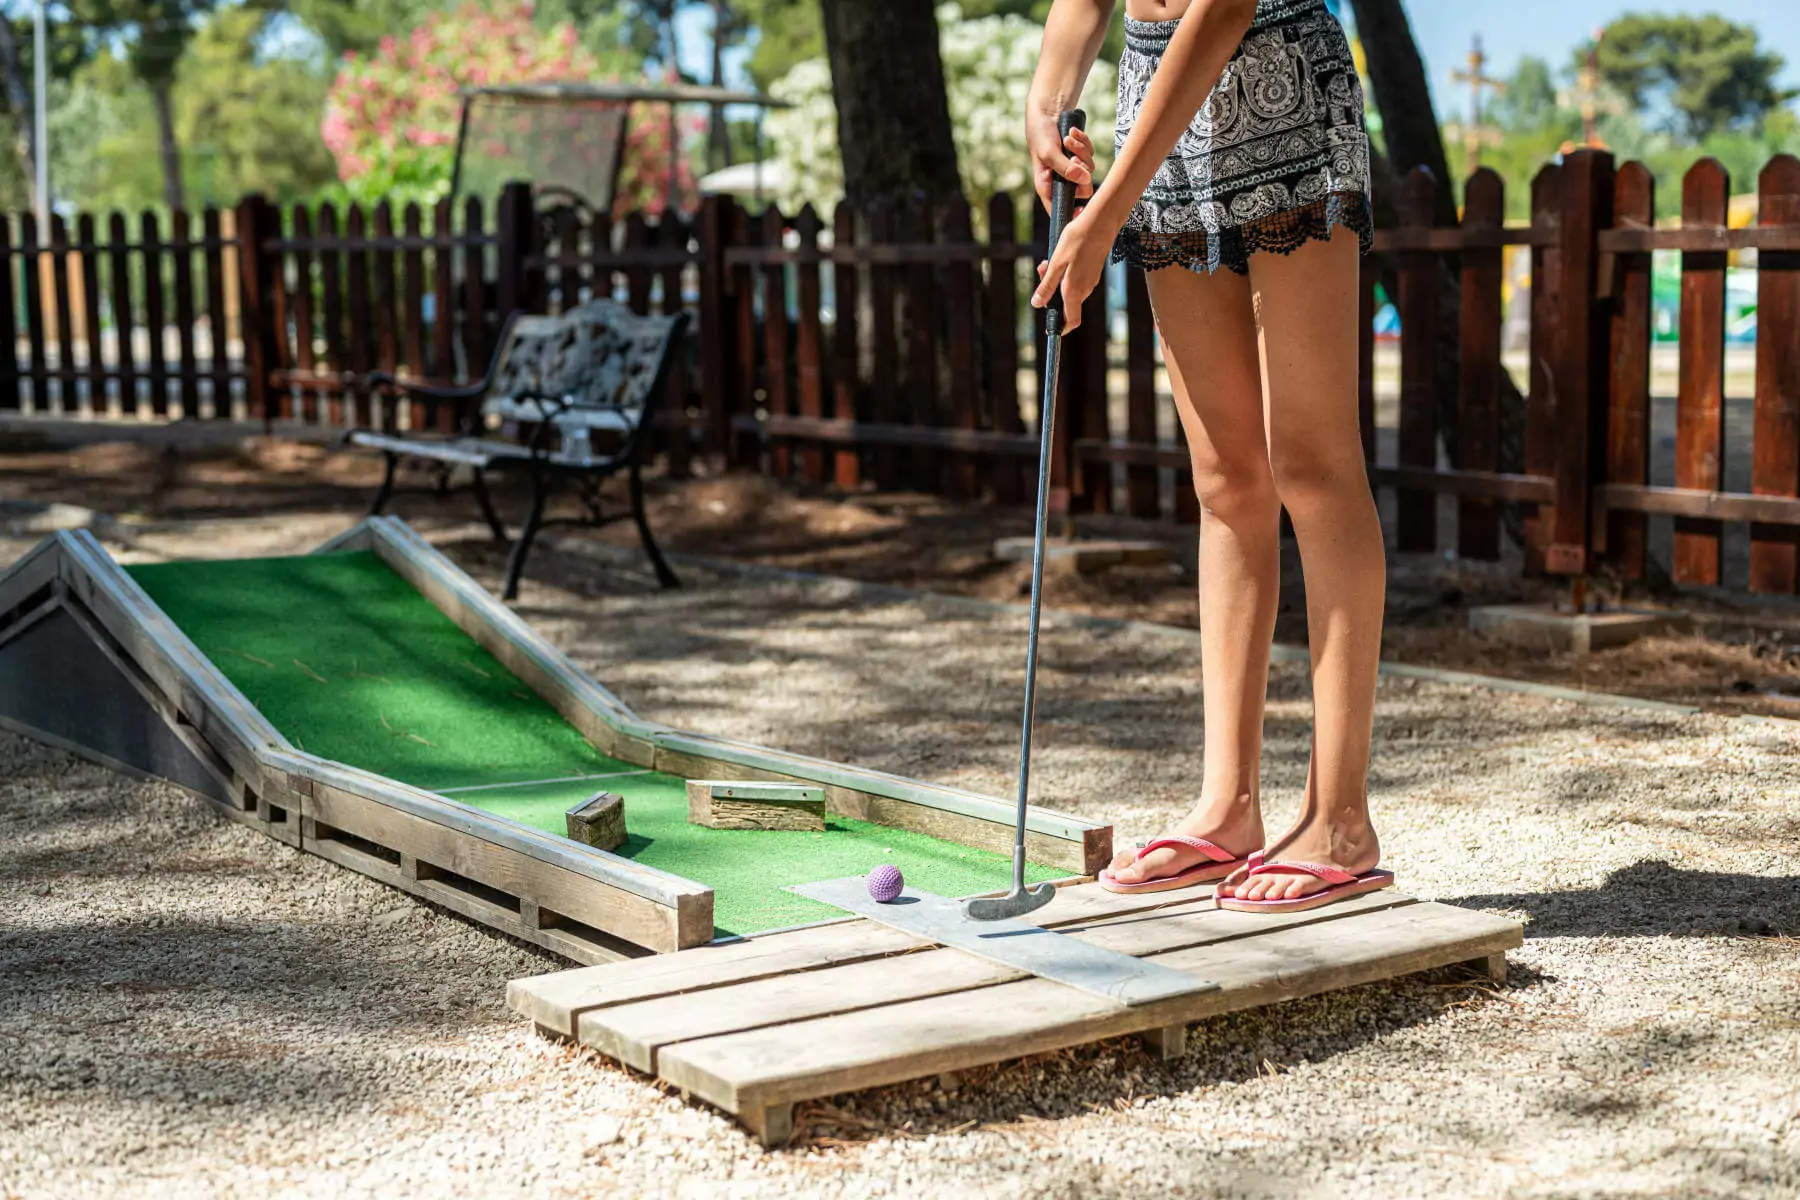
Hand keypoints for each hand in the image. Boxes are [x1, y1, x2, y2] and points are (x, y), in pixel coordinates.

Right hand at [1026, 111, 1095, 214]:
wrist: (1047, 111)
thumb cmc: (1040, 134)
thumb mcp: (1049, 152)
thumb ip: (1065, 169)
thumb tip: (1084, 180)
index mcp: (1047, 185)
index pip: (1059, 208)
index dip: (1071, 213)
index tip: (1082, 211)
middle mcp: (1061, 179)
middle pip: (1082, 189)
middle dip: (1080, 171)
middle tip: (1072, 157)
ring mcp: (1072, 168)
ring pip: (1088, 170)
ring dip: (1080, 151)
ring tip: (1067, 139)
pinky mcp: (1080, 156)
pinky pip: (1091, 155)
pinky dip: (1084, 143)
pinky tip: (1072, 133)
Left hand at [1030, 204, 1112, 332]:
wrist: (1101, 220)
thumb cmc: (1078, 239)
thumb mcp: (1056, 263)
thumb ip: (1047, 285)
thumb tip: (1037, 304)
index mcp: (1074, 290)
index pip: (1071, 321)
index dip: (1061, 328)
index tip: (1050, 329)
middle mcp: (1085, 289)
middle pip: (1067, 303)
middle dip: (1051, 294)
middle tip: (1042, 270)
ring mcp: (1091, 280)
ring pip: (1070, 289)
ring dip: (1057, 280)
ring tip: (1049, 260)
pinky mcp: (1093, 270)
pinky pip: (1076, 279)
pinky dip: (1065, 273)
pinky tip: (1061, 255)